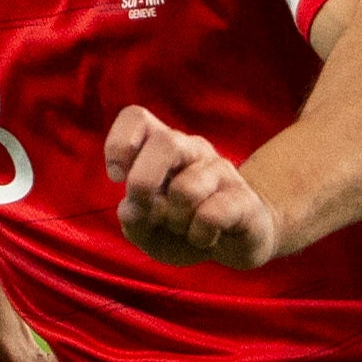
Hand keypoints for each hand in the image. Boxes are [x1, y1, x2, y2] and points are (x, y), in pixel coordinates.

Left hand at [106, 105, 284, 268]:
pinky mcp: (244, 198)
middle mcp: (193, 150)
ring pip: (186, 189)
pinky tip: (205, 237)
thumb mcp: (147, 231)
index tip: (117, 177)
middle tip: (146, 209)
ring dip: (175, 220)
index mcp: (163, 147)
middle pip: (166, 142)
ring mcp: (221, 171)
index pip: (136, 117)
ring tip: (184, 228)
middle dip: (143, 182)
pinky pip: (211, 215)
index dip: (119, 144)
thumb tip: (132, 208)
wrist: (235, 244)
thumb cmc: (183, 229)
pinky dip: (198, 236)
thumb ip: (132, 219)